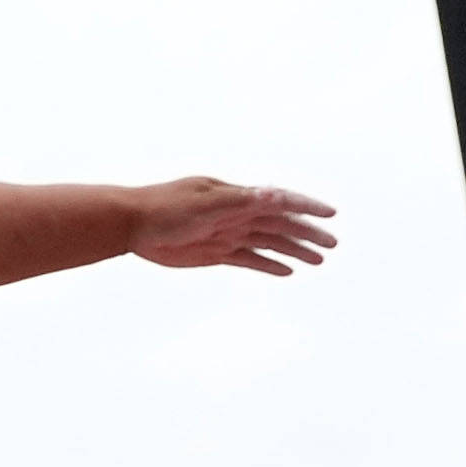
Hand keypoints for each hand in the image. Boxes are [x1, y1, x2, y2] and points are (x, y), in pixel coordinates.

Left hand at [127, 178, 337, 277]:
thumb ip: (240, 201)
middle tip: (333, 245)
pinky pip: (249, 259)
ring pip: (269, 243)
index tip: (330, 214)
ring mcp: (228, 234)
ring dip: (294, 250)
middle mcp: (237, 215)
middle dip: (307, 234)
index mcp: (238, 198)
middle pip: (280, 225)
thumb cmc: (166, 208)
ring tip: (319, 260)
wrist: (132, 224)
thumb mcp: (205, 203)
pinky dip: (269, 264)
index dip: (306, 207)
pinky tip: (287, 271)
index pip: (280, 201)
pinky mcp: (215, 253)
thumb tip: (273, 195)